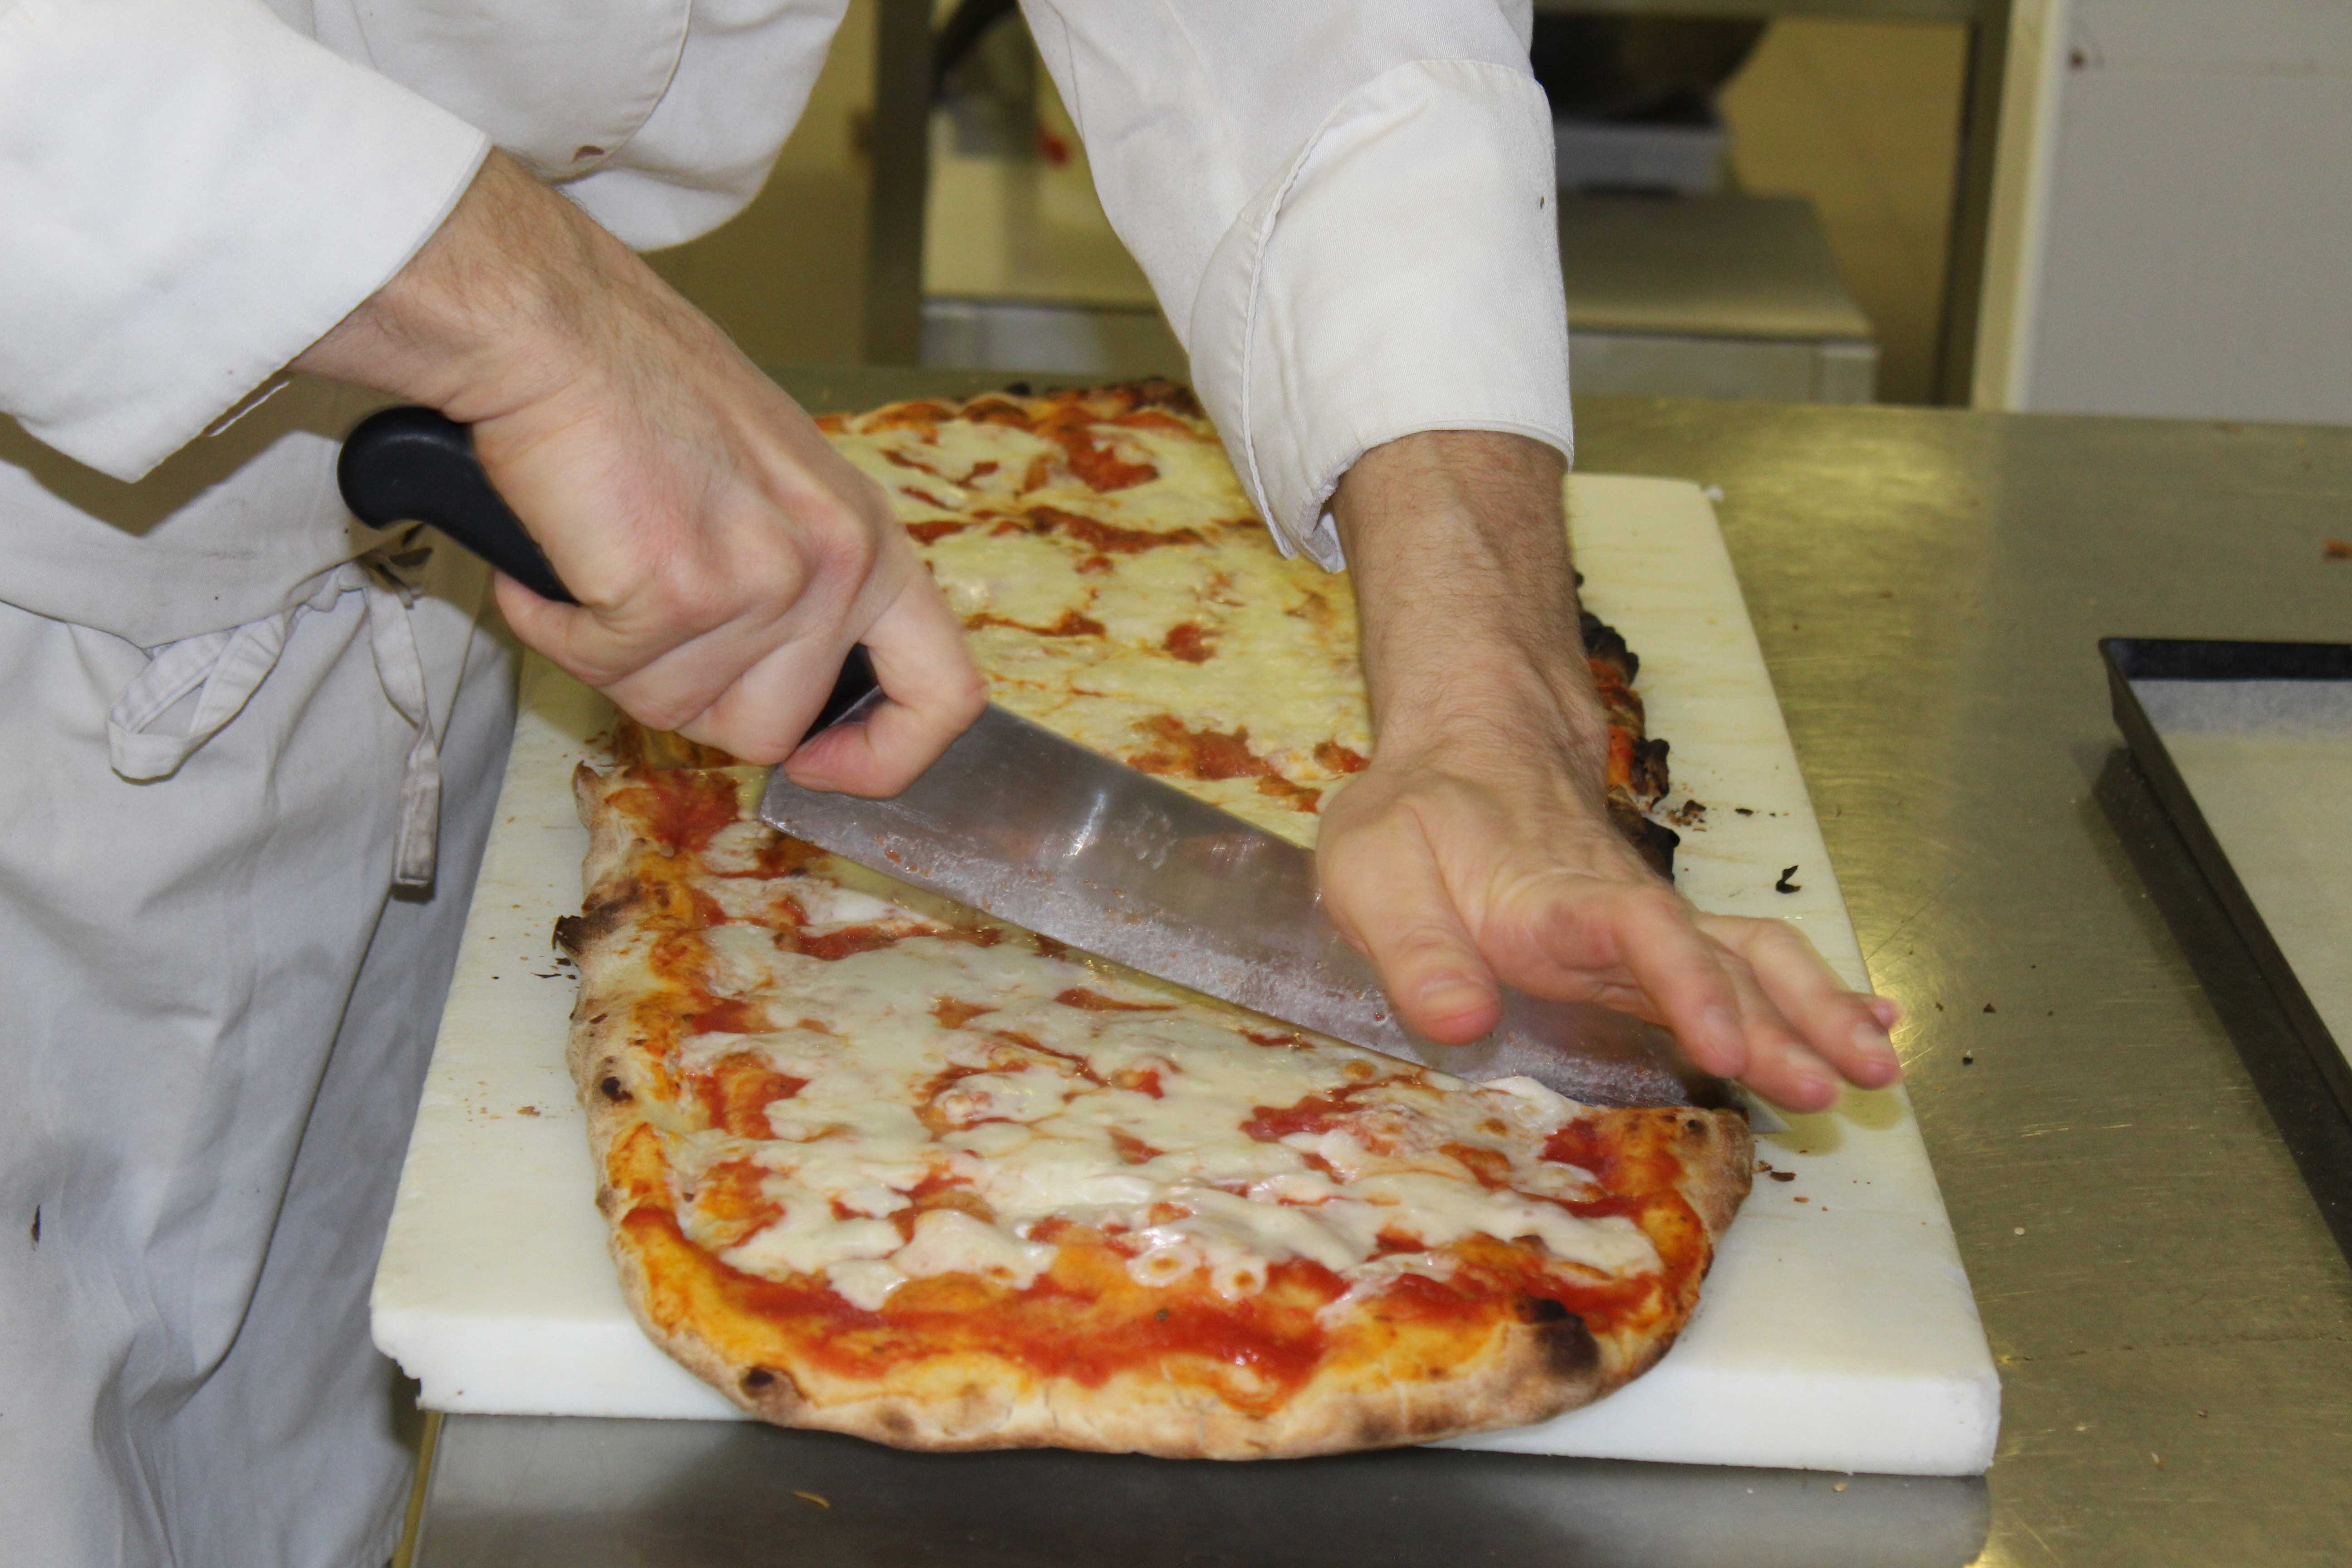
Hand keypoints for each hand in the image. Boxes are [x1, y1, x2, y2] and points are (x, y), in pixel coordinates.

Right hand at [294, 153, 981, 787]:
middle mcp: (837, 565)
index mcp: (872, 544)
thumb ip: (804, 588)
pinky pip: (603, 670)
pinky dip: (559, 627)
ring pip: (677, 709)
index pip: (943, 696)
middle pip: (771, 728)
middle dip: (691, 694)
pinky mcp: (679, 591)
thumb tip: (792, 695)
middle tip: (646, 612)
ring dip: (615, 657)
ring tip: (601, 561)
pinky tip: (559, 556)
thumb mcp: (778, 491)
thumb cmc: (648, 394)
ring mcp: (764, 580)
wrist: (558, 326)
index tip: (822, 767)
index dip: (889, 760)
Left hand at [1322, 431, 1899, 1110]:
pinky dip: (1811, 995)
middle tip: (1851, 1081)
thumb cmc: (1414, 818)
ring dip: (1817, 1012)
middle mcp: (1619, 912)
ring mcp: (1649, 926)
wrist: (1463, 751)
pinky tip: (1870, 1031)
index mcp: (1551, 897)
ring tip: (1881, 1071)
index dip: (1686, 986)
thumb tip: (1457, 1024)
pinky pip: (1748, 962)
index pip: (1638, 932)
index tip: (1725, 1046)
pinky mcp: (1658, 940)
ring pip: (1752, 959)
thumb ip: (1414, 951)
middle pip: (1721, 957)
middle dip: (1788, 1022)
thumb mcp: (1372, 874)